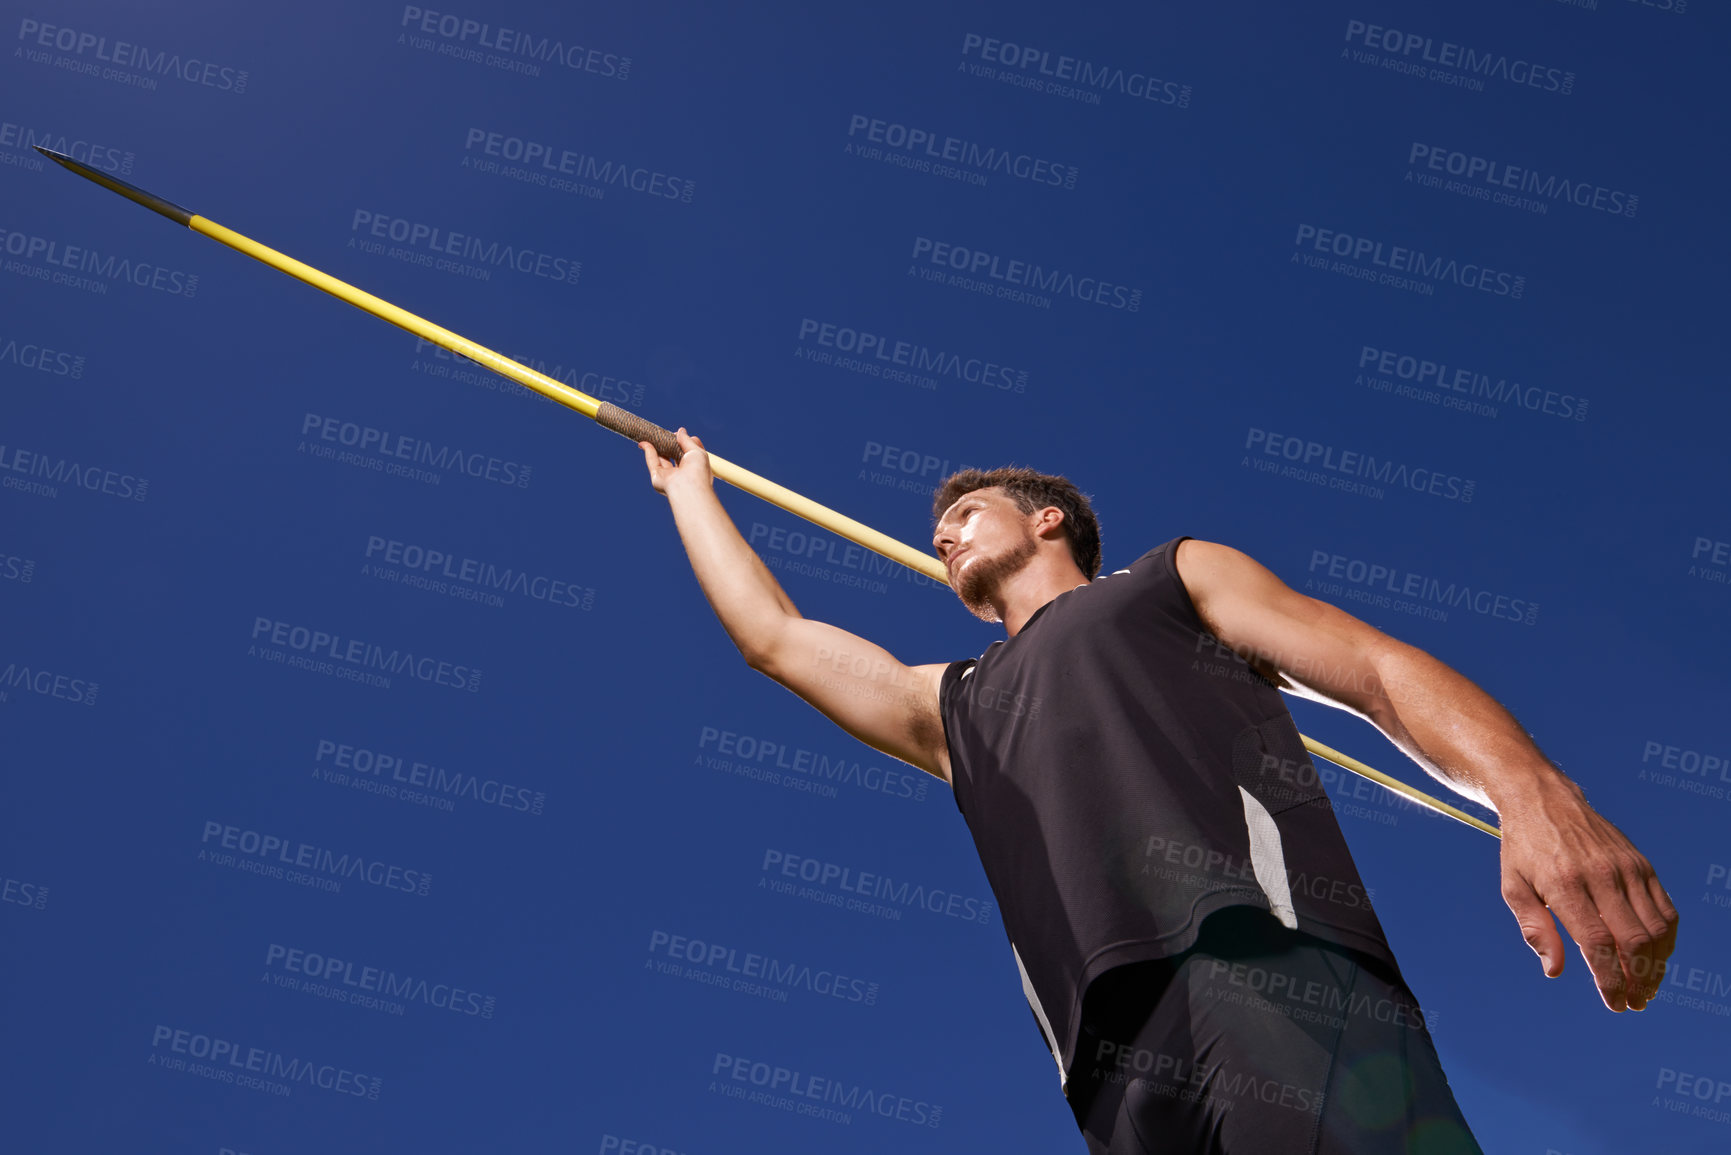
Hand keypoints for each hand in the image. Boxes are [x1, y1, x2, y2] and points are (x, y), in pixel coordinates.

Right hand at [641, 427, 712, 496]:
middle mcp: (682, 473)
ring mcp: (669, 476)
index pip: (689, 452)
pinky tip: (644, 443)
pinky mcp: (658, 478)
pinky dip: (648, 451)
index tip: (678, 434)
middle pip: (674, 455)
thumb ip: (687, 440)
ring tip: (652, 434)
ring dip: (656, 446)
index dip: (684, 442)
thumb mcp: (697, 451)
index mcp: (695, 468)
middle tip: (664, 433)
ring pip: (661, 458)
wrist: (688, 488)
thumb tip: (680, 431)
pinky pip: (652, 462)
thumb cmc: (698, 471)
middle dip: (668, 444)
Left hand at [1498, 787, 1677, 1010]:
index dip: (1610, 980)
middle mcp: (1601, 875)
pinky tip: (1657, 957)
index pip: (1598, 943)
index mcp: (1564, 884)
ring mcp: (1626, 868)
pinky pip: (1665, 909)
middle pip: (1634, 940)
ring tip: (1647, 987)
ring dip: (1657, 965)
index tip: (1615, 1003)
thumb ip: (1534, 929)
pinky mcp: (1641, 863)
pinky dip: (1667, 938)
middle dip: (1638, 980)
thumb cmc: (1523, 848)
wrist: (1542, 797)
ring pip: (1657, 928)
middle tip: (1634, 1002)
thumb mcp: (1513, 886)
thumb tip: (1554, 971)